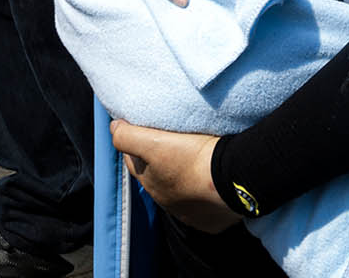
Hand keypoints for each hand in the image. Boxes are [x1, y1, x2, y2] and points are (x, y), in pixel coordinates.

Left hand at [109, 122, 235, 232]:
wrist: (234, 178)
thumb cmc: (193, 158)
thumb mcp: (153, 142)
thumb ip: (127, 136)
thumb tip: (114, 127)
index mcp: (151, 184)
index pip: (133, 161)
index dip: (136, 143)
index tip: (144, 130)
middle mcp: (167, 203)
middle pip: (156, 177)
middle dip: (158, 162)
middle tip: (169, 143)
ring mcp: (190, 214)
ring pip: (178, 192)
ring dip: (181, 178)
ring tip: (192, 161)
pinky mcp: (211, 221)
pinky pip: (202, 206)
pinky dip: (202, 195)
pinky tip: (208, 182)